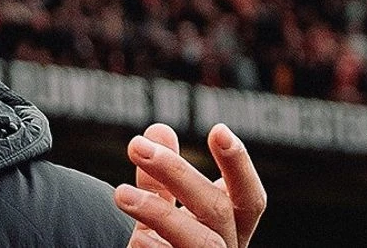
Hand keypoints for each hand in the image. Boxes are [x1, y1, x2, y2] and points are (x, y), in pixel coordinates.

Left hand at [113, 123, 266, 247]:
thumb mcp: (158, 213)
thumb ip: (160, 179)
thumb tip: (158, 131)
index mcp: (228, 231)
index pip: (247, 198)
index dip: (238, 166)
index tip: (218, 129)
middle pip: (217, 210)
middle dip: (177, 173)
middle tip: (135, 145)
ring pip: (199, 241)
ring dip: (158, 212)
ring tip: (119, 193)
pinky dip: (149, 247)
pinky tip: (134, 240)